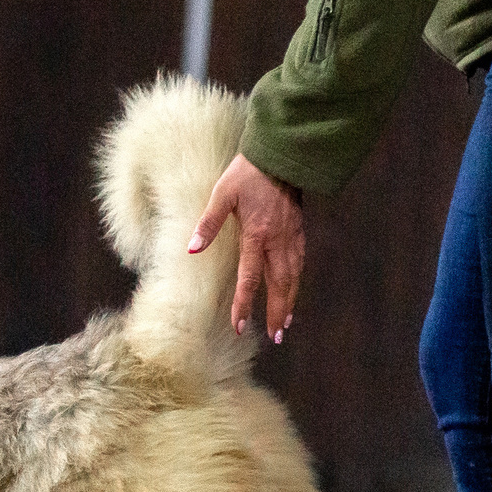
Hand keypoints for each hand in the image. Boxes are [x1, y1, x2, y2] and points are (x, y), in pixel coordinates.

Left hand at [189, 153, 303, 342]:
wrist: (281, 155)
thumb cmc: (248, 173)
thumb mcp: (222, 194)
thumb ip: (208, 223)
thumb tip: (192, 249)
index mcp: (257, 235)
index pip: (249, 278)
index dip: (243, 304)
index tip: (238, 326)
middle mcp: (278, 241)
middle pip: (279, 285)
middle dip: (276, 313)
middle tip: (275, 337)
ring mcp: (292, 236)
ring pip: (293, 276)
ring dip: (289, 301)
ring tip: (285, 323)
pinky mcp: (299, 229)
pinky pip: (299, 262)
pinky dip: (296, 281)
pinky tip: (293, 289)